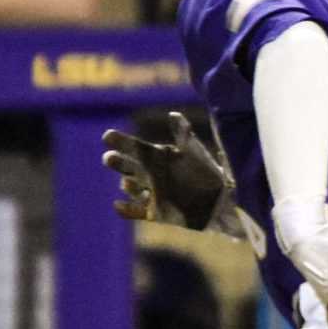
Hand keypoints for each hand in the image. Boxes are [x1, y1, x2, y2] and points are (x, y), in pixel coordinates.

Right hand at [103, 112, 234, 229]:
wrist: (220, 203)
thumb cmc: (209, 174)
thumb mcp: (195, 152)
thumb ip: (183, 134)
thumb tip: (173, 115)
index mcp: (159, 157)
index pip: (135, 147)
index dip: (121, 141)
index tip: (107, 135)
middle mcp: (152, 174)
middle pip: (128, 166)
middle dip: (117, 162)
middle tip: (109, 158)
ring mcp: (153, 193)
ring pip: (131, 188)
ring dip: (127, 185)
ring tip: (127, 181)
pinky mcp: (156, 213)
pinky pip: (135, 212)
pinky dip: (125, 210)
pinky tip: (117, 205)